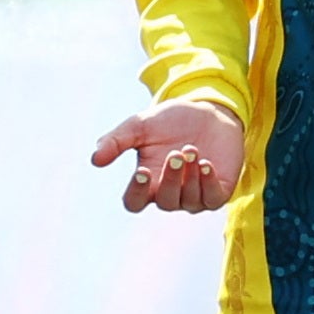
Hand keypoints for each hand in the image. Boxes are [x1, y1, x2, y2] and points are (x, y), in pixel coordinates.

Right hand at [93, 101, 245, 214]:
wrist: (209, 111)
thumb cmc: (171, 121)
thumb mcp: (139, 125)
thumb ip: (116, 141)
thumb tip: (95, 160)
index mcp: (147, 182)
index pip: (135, 202)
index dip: (136, 192)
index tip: (142, 171)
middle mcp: (169, 193)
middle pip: (164, 202)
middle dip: (171, 178)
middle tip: (176, 153)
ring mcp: (195, 195)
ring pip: (188, 201)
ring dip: (190, 176)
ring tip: (192, 149)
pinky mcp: (218, 191)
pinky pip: (212, 199)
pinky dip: (208, 184)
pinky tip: (206, 164)